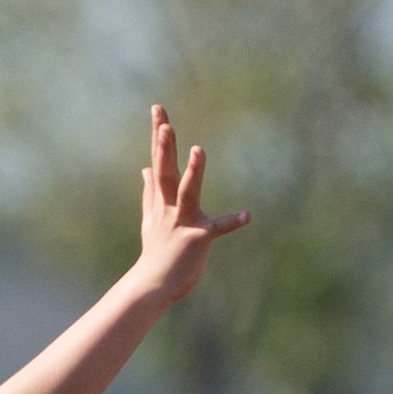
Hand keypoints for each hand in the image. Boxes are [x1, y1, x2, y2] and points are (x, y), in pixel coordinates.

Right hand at [126, 105, 250, 300]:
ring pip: (187, 192)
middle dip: (164, 147)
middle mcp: (169, 207)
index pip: (159, 160)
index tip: (158, 109)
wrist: (153, 284)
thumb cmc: (156, 251)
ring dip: (192, 172)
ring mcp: (182, 221)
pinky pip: (217, 228)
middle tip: (165, 123)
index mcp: (161, 199)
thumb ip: (150, 191)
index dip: (158, 134)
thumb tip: (145, 168)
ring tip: (198, 150)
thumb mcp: (151, 216)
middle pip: (166, 171)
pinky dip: (232, 222)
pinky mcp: (197, 238)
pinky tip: (248, 215)